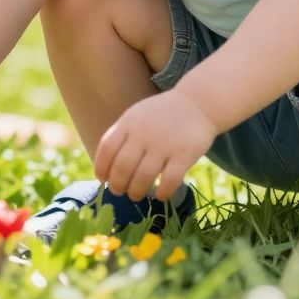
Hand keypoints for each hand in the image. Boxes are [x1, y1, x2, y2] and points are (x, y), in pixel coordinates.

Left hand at [93, 88, 217, 201]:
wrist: (197, 103)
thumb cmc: (161, 115)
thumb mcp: (135, 116)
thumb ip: (121, 137)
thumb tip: (105, 168)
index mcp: (128, 123)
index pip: (107, 149)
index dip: (101, 167)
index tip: (103, 179)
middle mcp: (144, 134)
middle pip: (123, 167)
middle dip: (118, 185)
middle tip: (120, 191)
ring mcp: (164, 144)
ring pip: (143, 177)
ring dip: (136, 192)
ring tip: (137, 195)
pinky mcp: (184, 154)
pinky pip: (169, 180)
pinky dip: (162, 192)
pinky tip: (160, 194)